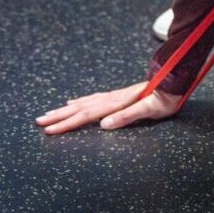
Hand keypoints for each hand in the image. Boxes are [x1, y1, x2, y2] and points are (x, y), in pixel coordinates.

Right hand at [35, 81, 178, 134]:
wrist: (176, 81)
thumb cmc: (165, 99)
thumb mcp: (150, 110)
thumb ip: (127, 116)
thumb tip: (104, 125)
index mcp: (116, 103)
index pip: (86, 115)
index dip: (66, 124)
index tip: (48, 131)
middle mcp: (112, 98)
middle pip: (80, 108)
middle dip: (58, 117)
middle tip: (37, 122)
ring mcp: (114, 95)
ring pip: (84, 103)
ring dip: (65, 110)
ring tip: (48, 114)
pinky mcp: (118, 95)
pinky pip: (92, 99)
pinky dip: (79, 102)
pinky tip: (73, 103)